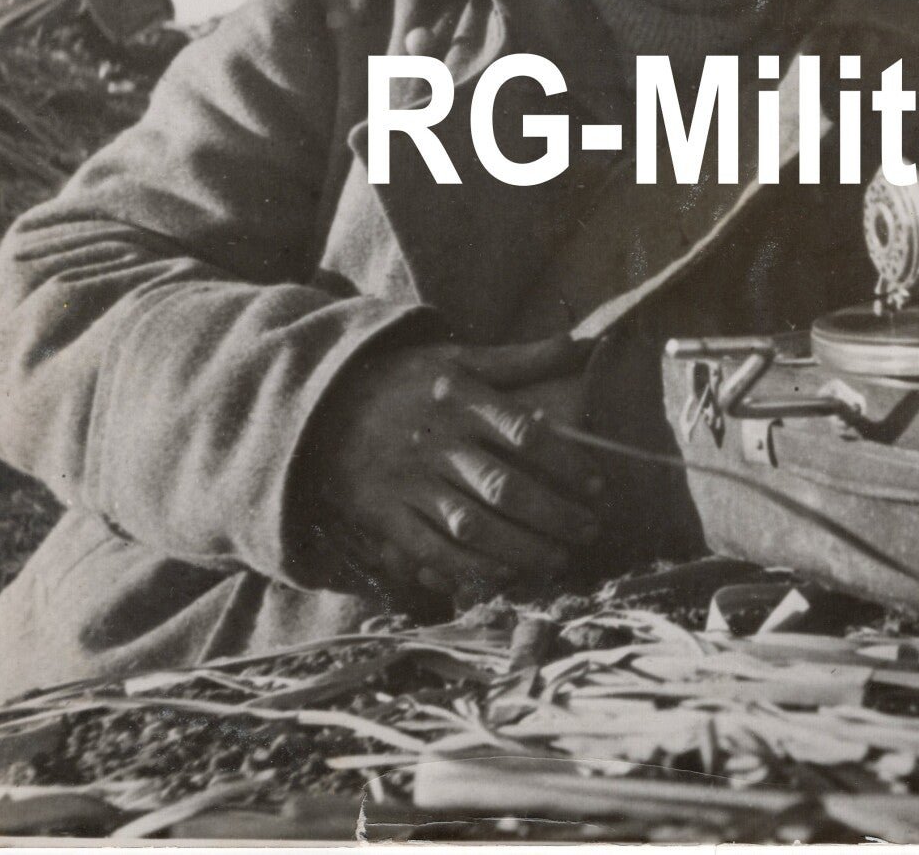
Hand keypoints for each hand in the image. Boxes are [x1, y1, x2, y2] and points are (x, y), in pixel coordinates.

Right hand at [304, 334, 599, 603]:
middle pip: (505, 488)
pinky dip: (468, 567)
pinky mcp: (382, 513)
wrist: (319, 403)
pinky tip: (503, 574)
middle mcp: (437, 443)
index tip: (599, 487)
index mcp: (461, 401)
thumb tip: (585, 344)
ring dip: (520, 548)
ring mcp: (408, 482)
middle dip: (554, 515)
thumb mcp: (457, 358)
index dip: (567, 464)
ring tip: (558, 560)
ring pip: (472, 525)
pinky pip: (429, 549)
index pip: (526, 434)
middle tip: (591, 531)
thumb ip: (521, 359)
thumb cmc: (402, 381)